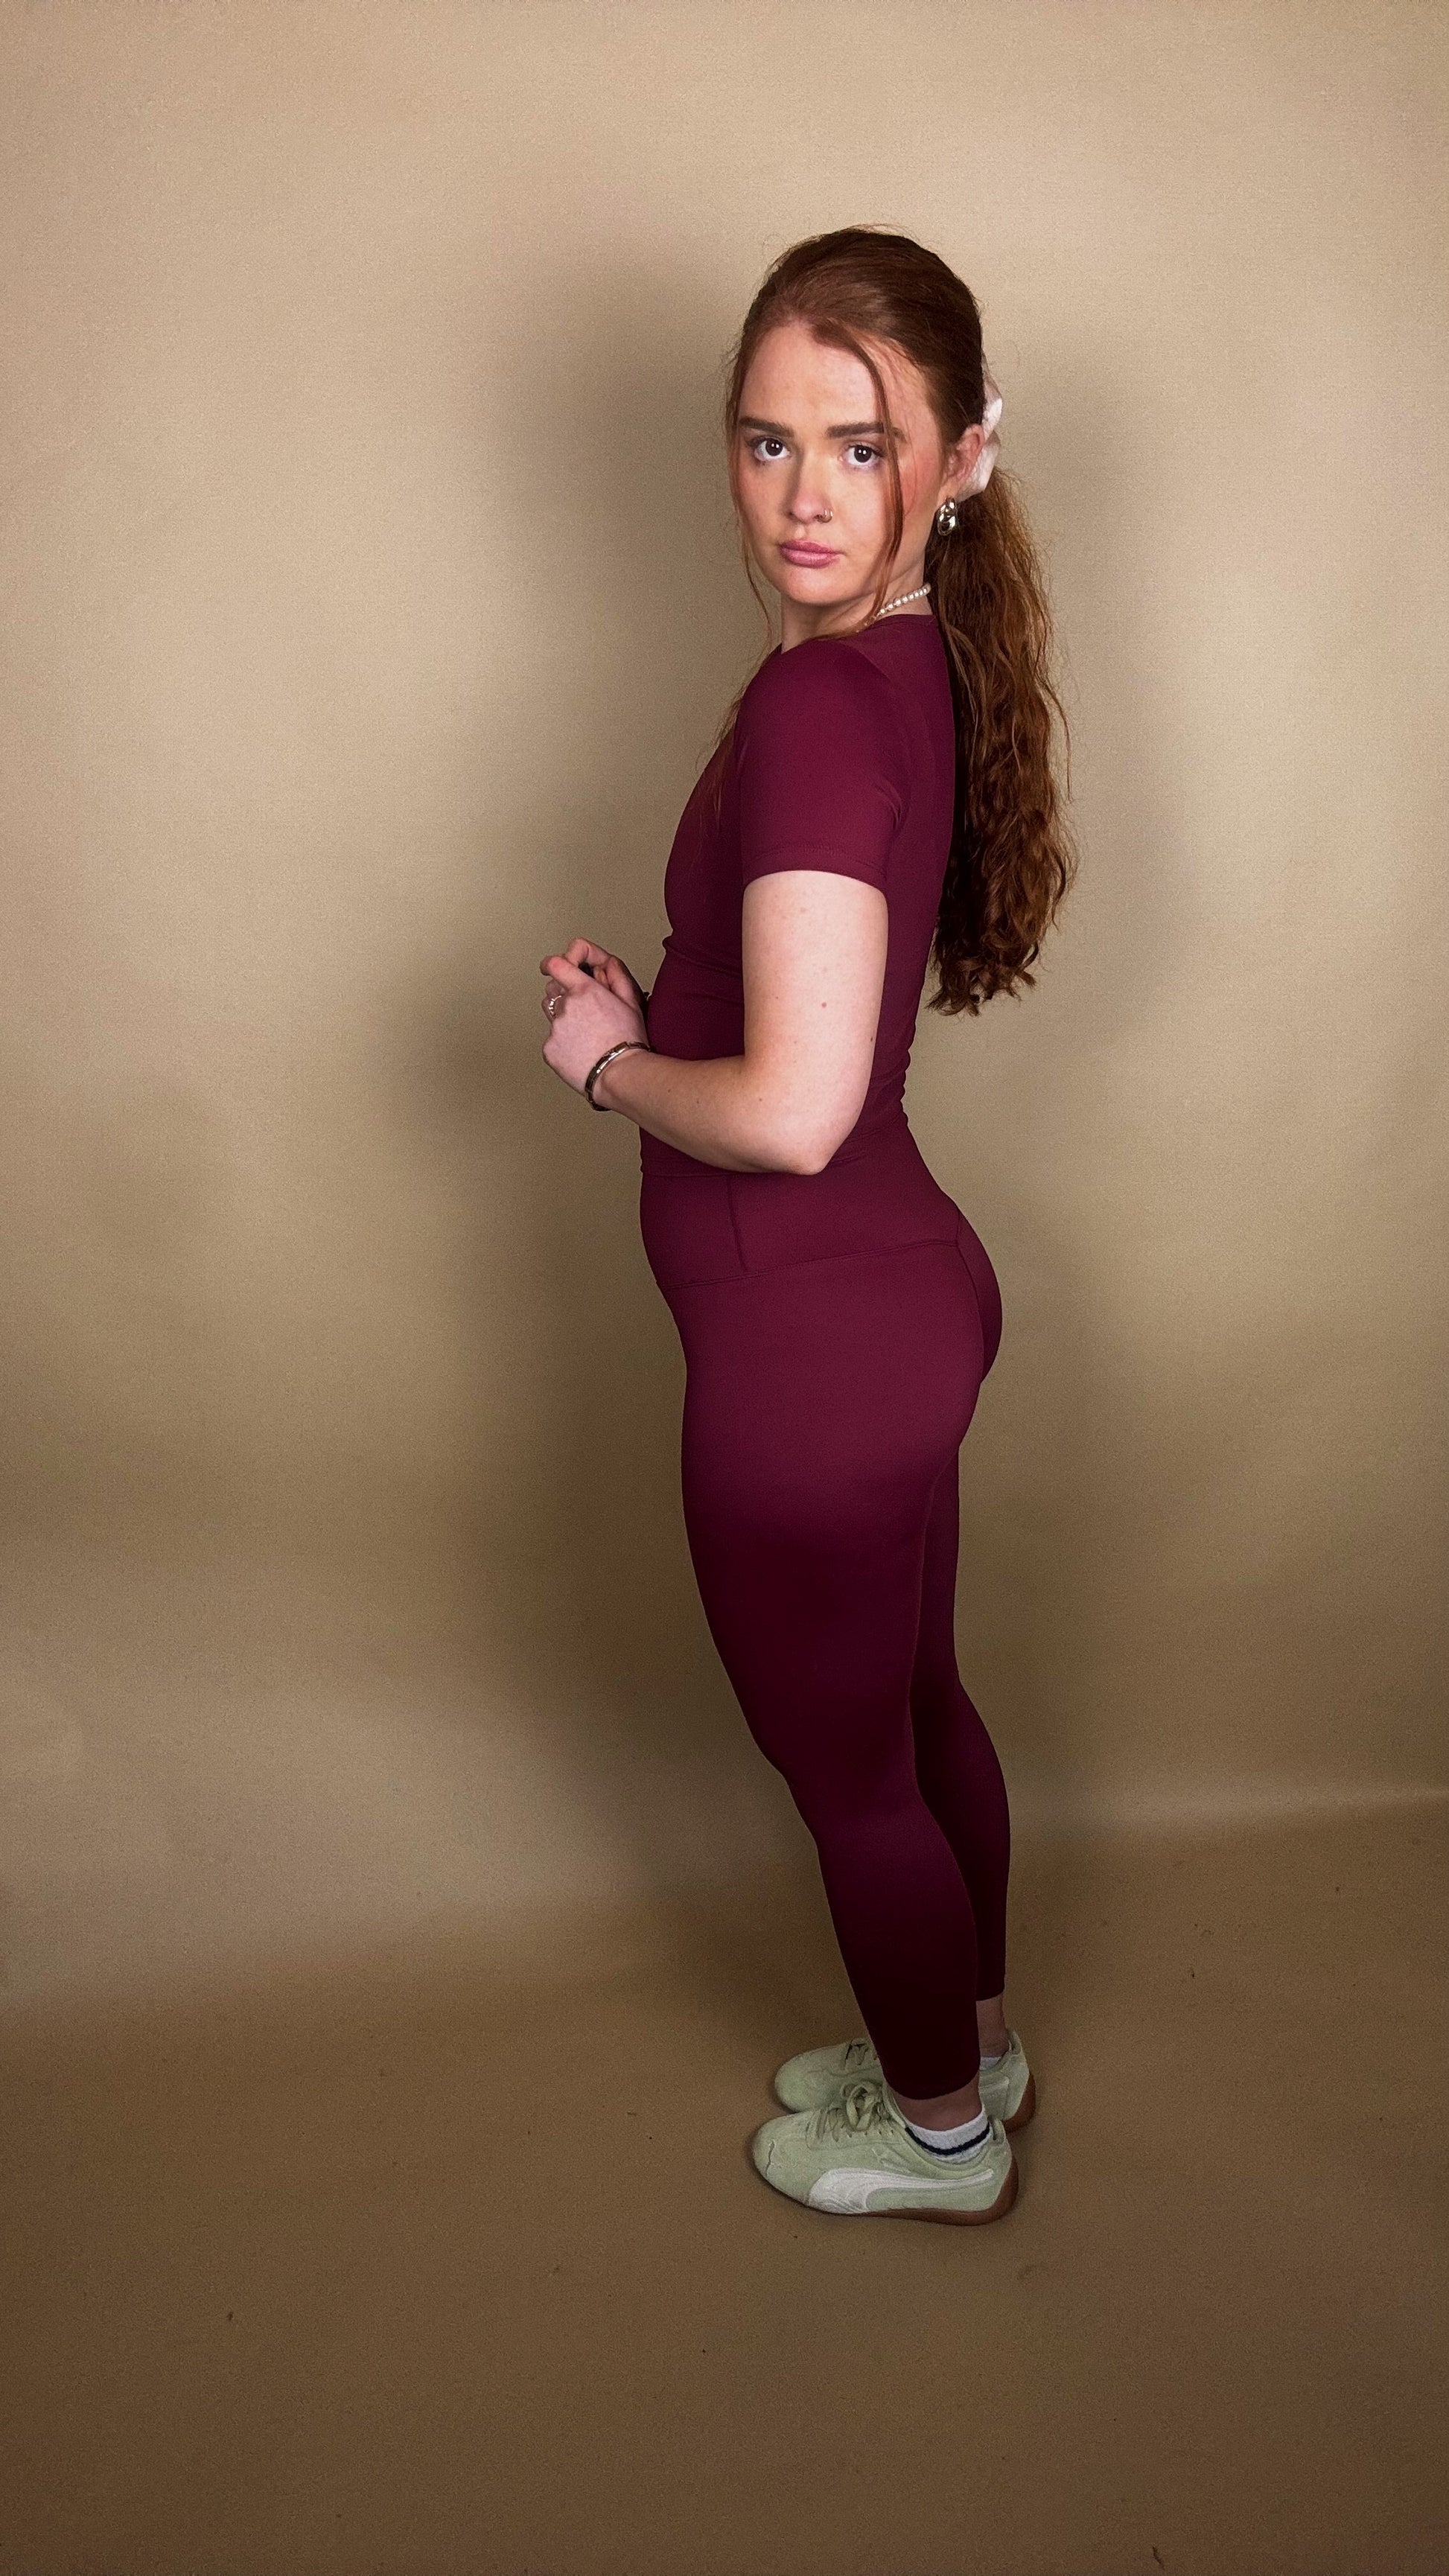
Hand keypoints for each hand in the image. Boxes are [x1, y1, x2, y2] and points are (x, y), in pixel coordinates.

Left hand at [539, 937, 649, 1095]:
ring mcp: (555, 1029)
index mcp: (584, 991)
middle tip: (584, 1012)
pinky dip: (563, 1044)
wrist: (619, 1075)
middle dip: (564, 996)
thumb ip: (617, 976)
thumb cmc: (628, 1042)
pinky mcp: (549, 1049)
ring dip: (564, 1020)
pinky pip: (552, 1041)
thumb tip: (607, 963)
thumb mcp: (631, 1001)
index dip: (551, 963)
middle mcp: (566, 1007)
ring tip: (585, 1035)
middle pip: (553, 991)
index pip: (556, 965)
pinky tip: (581, 1051)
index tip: (550, 966)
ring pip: (552, 1016)